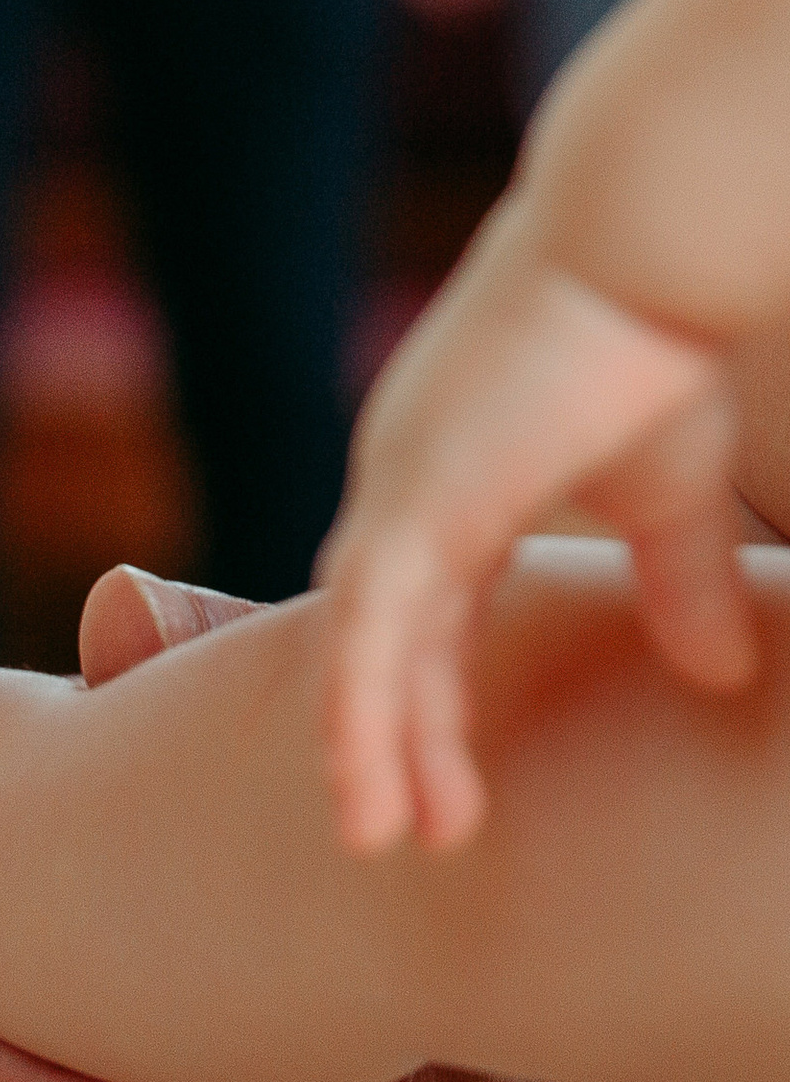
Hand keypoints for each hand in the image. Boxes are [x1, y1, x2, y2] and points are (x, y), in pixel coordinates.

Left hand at [319, 198, 752, 853]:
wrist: (645, 247)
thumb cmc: (653, 342)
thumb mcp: (669, 487)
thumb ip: (678, 579)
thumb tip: (721, 673)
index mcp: (445, 485)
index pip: (420, 616)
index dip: (426, 701)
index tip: (444, 788)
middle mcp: (398, 489)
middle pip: (375, 641)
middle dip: (387, 737)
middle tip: (395, 832)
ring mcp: (392, 489)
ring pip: (359, 645)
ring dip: (366, 742)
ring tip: (377, 834)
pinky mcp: (409, 497)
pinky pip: (370, 625)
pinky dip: (362, 702)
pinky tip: (365, 774)